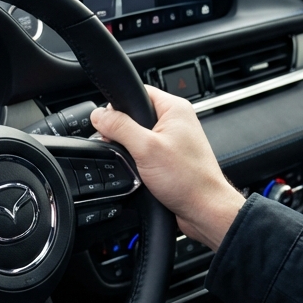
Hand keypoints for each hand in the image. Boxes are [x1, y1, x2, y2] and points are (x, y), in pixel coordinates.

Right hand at [90, 86, 244, 249]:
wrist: (203, 209)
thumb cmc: (188, 180)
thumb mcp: (146, 148)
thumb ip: (120, 127)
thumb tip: (99, 115)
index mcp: (174, 109)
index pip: (138, 92)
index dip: (118, 107)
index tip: (110, 124)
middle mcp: (176, 121)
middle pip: (135, 115)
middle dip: (122, 132)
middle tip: (125, 149)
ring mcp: (173, 140)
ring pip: (138, 136)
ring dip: (130, 150)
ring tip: (137, 163)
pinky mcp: (170, 157)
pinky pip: (145, 152)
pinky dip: (138, 161)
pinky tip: (141, 171)